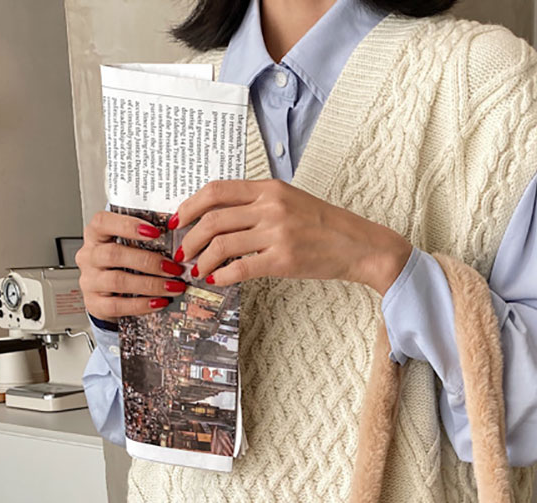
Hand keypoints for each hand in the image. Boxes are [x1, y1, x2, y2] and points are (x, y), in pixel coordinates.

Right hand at [76, 210, 188, 320]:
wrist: (104, 296)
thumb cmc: (120, 266)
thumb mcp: (126, 249)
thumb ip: (144, 243)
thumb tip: (178, 244)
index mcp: (96, 236)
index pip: (103, 222)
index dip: (128, 225)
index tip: (155, 231)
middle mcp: (89, 257)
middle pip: (113, 254)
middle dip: (149, 261)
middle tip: (174, 268)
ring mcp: (89, 281)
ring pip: (117, 281)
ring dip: (151, 284)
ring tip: (173, 287)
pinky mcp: (95, 304)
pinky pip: (117, 305)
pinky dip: (141, 304)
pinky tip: (159, 302)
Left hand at [169, 179, 412, 294]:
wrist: (359, 245)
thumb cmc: (326, 226)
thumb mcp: (291, 201)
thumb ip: (258, 204)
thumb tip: (221, 218)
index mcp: (269, 188)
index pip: (216, 191)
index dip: (189, 206)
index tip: (178, 221)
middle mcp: (271, 207)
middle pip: (213, 219)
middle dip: (190, 239)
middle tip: (183, 253)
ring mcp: (277, 234)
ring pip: (222, 245)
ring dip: (203, 261)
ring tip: (198, 270)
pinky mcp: (284, 260)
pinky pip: (241, 268)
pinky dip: (222, 276)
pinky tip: (218, 280)